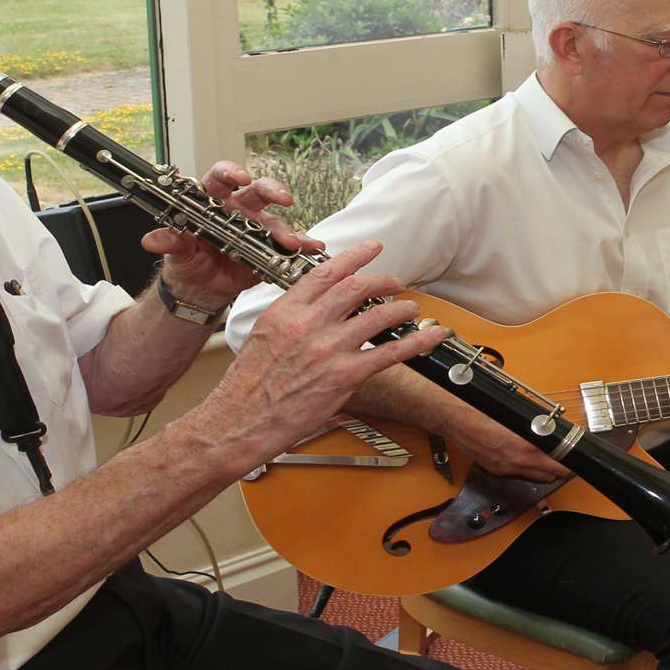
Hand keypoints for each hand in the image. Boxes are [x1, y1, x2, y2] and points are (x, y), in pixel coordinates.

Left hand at [144, 161, 323, 310]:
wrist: (201, 288)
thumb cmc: (189, 261)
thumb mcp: (177, 253)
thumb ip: (170, 242)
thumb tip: (152, 239)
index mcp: (213, 202)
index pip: (221, 178)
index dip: (231, 173)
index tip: (239, 178)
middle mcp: (239, 210)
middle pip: (258, 191)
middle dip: (272, 191)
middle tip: (281, 198)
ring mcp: (257, 228)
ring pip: (276, 219)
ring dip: (287, 228)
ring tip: (292, 241)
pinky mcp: (269, 248)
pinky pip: (288, 244)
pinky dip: (301, 245)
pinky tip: (310, 248)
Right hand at [212, 240, 448, 457]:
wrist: (240, 421)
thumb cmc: (247, 386)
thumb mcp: (262, 335)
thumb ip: (291, 316)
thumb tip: (314, 304)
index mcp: (286, 311)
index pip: (327, 273)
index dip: (355, 257)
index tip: (371, 249)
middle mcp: (309, 324)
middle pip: (357, 288)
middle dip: (382, 280)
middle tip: (394, 281)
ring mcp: (329, 349)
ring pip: (377, 315)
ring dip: (401, 308)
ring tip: (410, 307)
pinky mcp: (345, 376)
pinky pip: (389, 353)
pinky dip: (416, 342)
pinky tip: (430, 335)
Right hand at [445, 410, 569, 482]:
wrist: (454, 417)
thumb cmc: (481, 409)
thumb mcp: (516, 414)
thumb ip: (537, 425)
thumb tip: (552, 428)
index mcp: (524, 446)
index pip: (558, 463)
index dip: (570, 462)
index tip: (576, 457)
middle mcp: (516, 462)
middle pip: (551, 475)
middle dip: (560, 468)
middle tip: (566, 458)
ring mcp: (505, 468)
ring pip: (535, 477)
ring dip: (545, 470)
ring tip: (549, 457)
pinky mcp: (495, 470)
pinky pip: (518, 473)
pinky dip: (526, 467)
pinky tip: (525, 456)